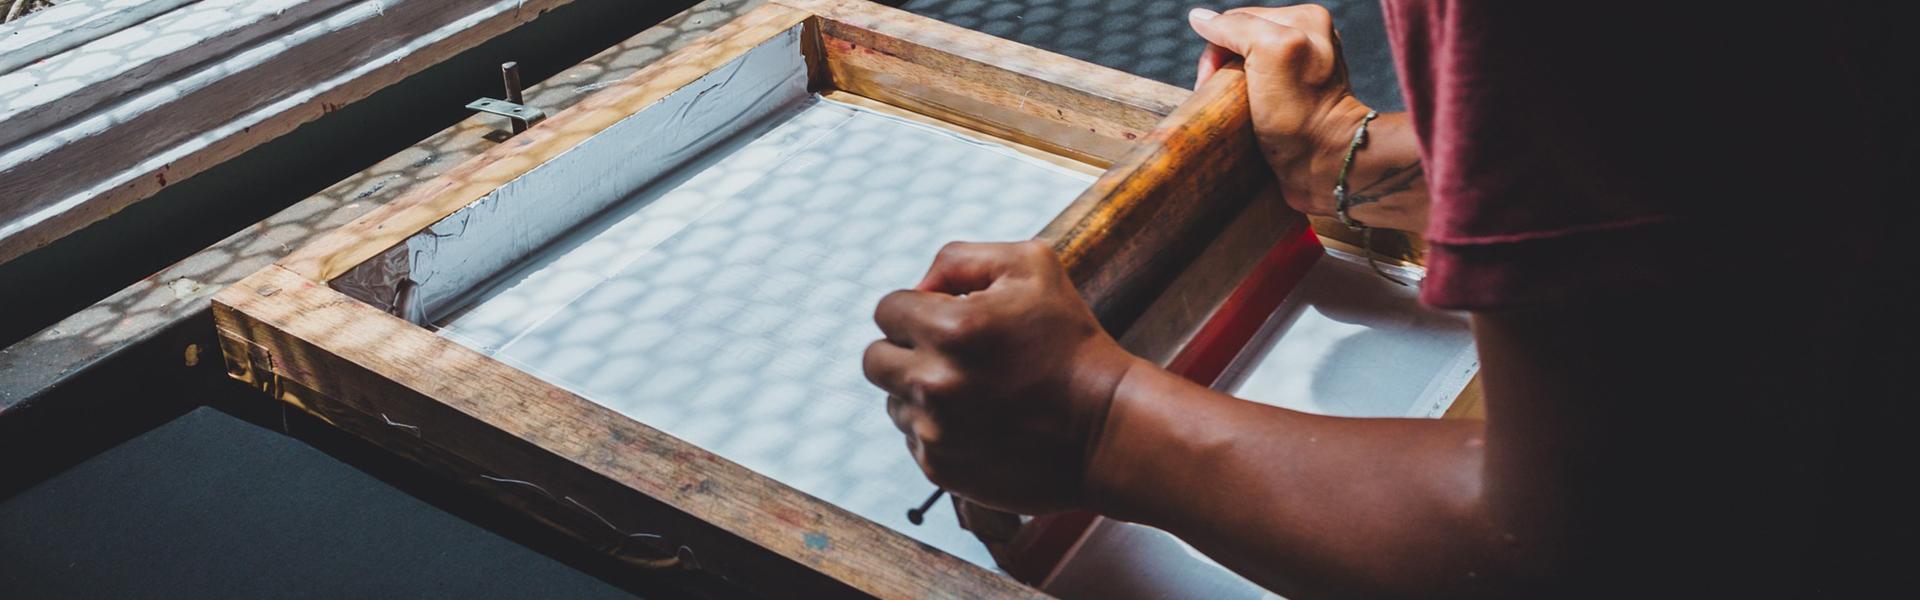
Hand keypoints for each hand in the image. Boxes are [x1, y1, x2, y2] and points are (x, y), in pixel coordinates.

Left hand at [864, 241, 1141, 514]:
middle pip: (875, 358)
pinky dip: (938, 428)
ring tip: (976, 391)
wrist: (1107, 428)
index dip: (919, 309)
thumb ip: (960, 259)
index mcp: (949, 329)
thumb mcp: (1032, 265)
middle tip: (951, 354)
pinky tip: (981, 422)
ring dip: (922, 391)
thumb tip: (919, 286)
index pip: (887, 309)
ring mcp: (934, 431)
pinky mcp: (939, 469)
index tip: (950, 319)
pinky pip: (914, 438)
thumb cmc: (1072, 341)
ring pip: (894, 401)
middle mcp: (933, 383)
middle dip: (907, 349)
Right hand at [1191, 5, 1375, 218]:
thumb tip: (1200, 18)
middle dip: (1221, 68)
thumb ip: (1236, 28)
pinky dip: (1241, 101)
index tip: (1210, 82)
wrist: (1326, 165)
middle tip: (1218, 98)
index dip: (1215, 49)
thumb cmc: (1300, 114)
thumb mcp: (1268, 53)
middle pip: (1239, 43)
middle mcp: (1306, 39)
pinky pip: (1256, 89)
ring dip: (1228, 86)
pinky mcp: (1296, 99)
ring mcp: (1301, 70)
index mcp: (1303, 19)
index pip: (1236, 21)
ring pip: (1244, 67)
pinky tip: (1242, 117)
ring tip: (1228, 110)